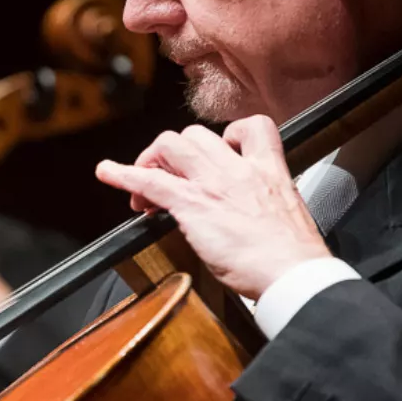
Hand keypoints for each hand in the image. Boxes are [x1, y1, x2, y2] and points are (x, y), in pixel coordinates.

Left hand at [94, 116, 330, 299]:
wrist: (294, 273)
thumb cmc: (293, 256)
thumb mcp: (288, 215)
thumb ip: (265, 203)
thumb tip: (248, 212)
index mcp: (268, 170)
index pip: (250, 127)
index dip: (229, 135)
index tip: (219, 152)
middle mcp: (238, 169)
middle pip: (196, 135)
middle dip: (177, 152)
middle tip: (170, 178)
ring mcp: (213, 184)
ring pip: (171, 146)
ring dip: (151, 161)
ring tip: (145, 186)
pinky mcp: (192, 204)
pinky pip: (149, 180)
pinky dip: (123, 174)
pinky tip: (107, 172)